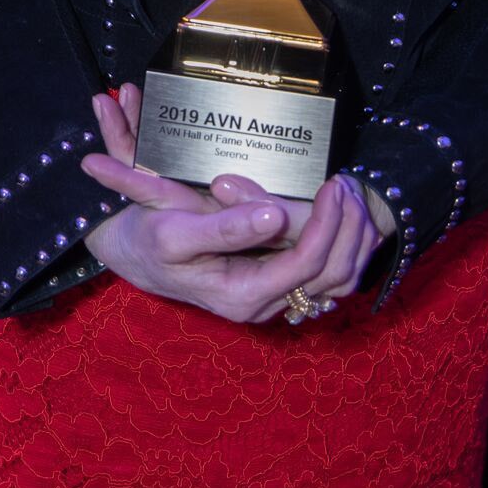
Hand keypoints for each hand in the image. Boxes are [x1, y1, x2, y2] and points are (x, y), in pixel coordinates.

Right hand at [81, 86, 387, 320]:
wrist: (135, 254)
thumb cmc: (151, 238)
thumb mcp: (178, 230)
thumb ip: (226, 227)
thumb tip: (273, 215)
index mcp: (242, 294)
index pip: (305, 265)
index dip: (325, 225)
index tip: (332, 185)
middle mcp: (263, 303)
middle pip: (330, 275)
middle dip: (348, 228)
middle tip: (349, 183)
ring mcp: (272, 296)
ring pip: (335, 278)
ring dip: (352, 235)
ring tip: (352, 192)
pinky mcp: (275, 281)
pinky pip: (326, 272)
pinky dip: (344, 242)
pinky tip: (345, 209)